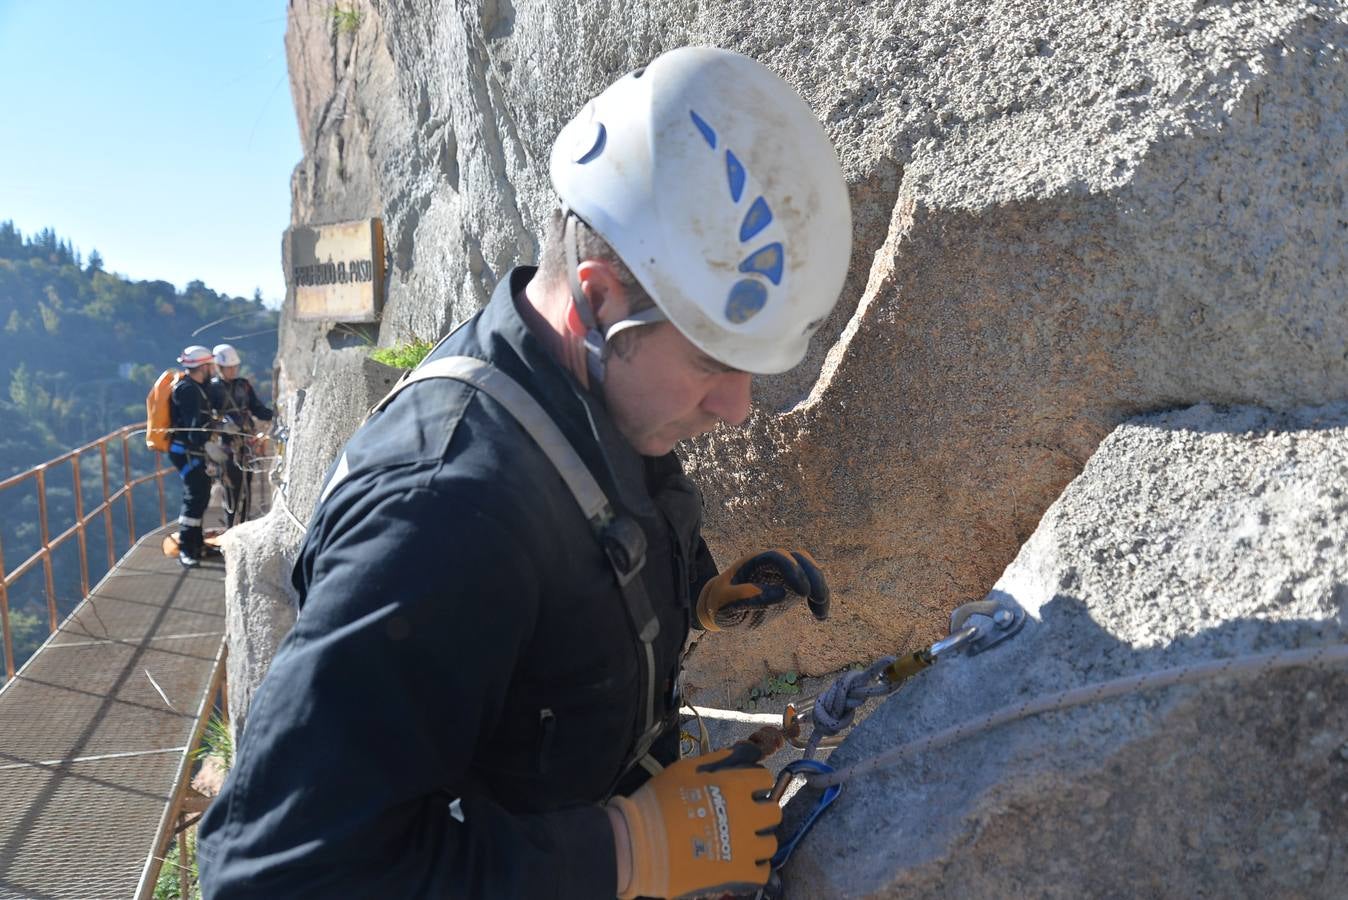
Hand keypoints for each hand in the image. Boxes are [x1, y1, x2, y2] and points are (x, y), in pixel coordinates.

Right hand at [607, 744, 778, 898]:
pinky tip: (739, 862)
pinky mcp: (739, 875)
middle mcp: (747, 815)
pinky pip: (763, 871)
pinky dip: (754, 867)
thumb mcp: (685, 769)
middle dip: (761, 810)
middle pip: (773, 811)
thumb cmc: (659, 802)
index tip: (744, 788)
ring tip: (740, 841)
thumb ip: (718, 759)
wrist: (639, 845)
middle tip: (743, 815)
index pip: (764, 779)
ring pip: (770, 843)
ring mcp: (746, 848)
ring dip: (758, 839)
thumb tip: (743, 750)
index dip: (754, 782)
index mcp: (735, 786)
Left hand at [696, 549, 829, 630]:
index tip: (803, 593)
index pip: (778, 557)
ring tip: (821, 612)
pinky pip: (811, 585)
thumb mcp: (725, 602)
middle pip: (799, 558)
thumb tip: (779, 593)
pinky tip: (820, 615)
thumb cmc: (720, 602)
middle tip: (818, 599)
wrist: (722, 605)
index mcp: (754, 561)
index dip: (792, 570)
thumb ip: (745, 597)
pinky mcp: (791, 586)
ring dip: (820, 587)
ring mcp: (784, 573)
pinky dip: (819, 598)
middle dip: (813, 576)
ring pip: (809, 569)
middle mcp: (772, 563)